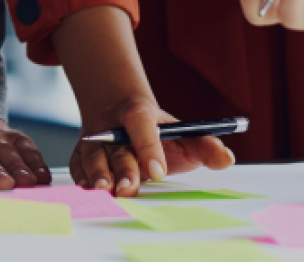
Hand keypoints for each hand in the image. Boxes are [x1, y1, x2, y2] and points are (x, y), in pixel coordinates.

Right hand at [72, 97, 232, 197]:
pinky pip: (77, 164)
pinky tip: (89, 189)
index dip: (148, 146)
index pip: (141, 123)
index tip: (159, 172)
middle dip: (122, 168)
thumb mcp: (183, 133)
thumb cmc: (158, 132)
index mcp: (137, 112)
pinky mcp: (81, 152)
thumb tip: (226, 159)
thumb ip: (206, 145)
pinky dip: (82, 176)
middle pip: (114, 145)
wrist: (120, 116)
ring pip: (92, 155)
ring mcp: (93, 138)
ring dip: (97, 173)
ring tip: (105, 191)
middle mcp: (111, 124)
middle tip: (129, 189)